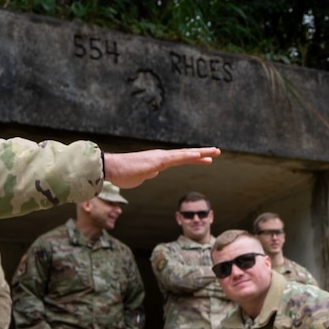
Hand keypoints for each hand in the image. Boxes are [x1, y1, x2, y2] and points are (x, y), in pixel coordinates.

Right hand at [101, 147, 220, 188]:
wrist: (111, 169)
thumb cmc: (123, 173)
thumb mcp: (140, 177)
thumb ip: (148, 174)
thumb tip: (154, 173)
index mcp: (158, 161)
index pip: (180, 160)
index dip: (193, 159)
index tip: (207, 159)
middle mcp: (161, 157)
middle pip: (185, 155)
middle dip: (202, 153)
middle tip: (217, 151)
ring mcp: (159, 158)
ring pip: (183, 155)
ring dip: (199, 153)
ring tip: (214, 152)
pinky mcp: (157, 161)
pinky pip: (175, 158)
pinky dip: (188, 156)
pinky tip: (198, 155)